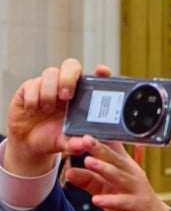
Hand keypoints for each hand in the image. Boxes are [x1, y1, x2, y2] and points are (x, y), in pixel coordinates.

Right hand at [4, 60, 111, 176]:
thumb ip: (75, 143)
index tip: (102, 71)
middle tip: (66, 96)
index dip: (101, 72)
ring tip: (47, 110)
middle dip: (69, 78)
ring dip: (49, 91)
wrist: (29, 142)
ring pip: (51, 73)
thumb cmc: (54, 137)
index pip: (94, 78)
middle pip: (71, 66)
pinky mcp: (29, 88)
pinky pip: (31, 84)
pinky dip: (33, 99)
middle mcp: (66, 87)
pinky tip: (33, 112)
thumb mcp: (66, 143)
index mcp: (82, 97)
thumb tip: (82, 145)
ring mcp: (48, 85)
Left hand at [61, 135, 170, 210]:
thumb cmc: (131, 201)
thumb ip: (89, 180)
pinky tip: (96, 200)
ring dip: (105, 169)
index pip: (112, 150)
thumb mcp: (106, 190)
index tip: (82, 132)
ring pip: (120, 177)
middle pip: (116, 160)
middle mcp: (132, 175)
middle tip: (84, 139)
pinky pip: (124, 202)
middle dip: (100, 149)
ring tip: (89, 162)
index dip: (99, 141)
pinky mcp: (139, 206)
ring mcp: (137, 190)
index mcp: (125, 168)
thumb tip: (69, 172)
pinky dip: (111, 200)